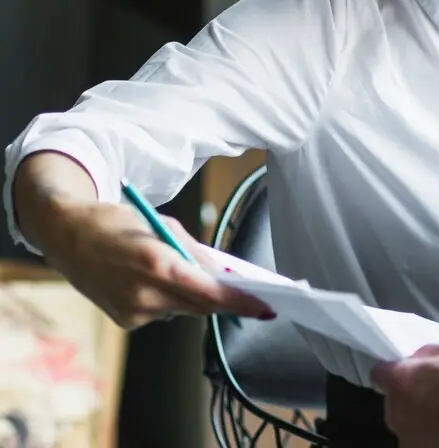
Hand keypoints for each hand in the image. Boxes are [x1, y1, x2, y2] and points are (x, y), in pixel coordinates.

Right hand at [17, 155, 271, 329]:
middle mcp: (144, 293)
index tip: (267, 307)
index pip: (210, 292)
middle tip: (245, 290)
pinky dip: (168, 300)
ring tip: (176, 271)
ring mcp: (132, 311)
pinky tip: (150, 281)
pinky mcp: (124, 321)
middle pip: (201, 305)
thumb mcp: (163, 226)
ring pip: (182, 310)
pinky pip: (162, 313)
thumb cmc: (118, 223)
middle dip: (222, 298)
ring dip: (191, 296)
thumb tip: (228, 275)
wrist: (65, 234)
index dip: (241, 302)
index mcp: (157, 263)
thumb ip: (197, 253)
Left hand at [372, 344, 438, 447]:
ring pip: (410, 425)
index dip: (397, 371)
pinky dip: (434, 438)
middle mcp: (395, 413)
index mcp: (402, 381)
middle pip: (396, 402)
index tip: (414, 373)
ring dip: (424, 420)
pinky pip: (423, 441)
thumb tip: (421, 357)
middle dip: (413, 397)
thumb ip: (436, 353)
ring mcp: (407, 439)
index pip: (381, 373)